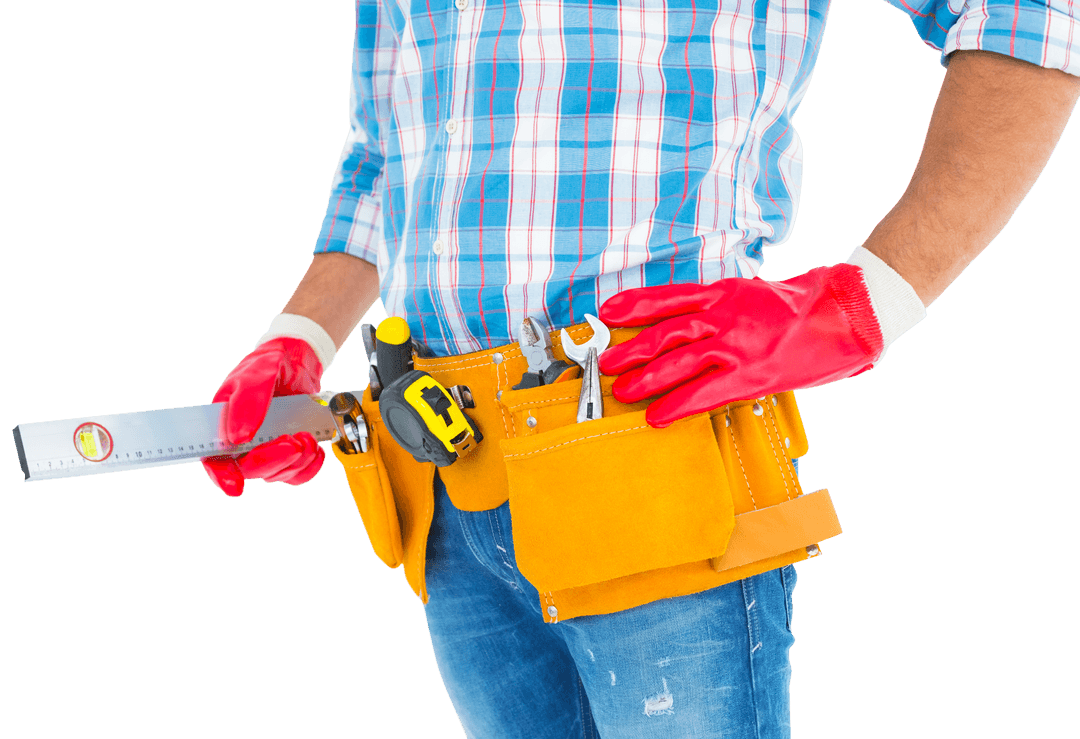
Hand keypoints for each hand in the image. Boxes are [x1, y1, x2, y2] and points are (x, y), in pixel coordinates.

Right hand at [201, 337, 325, 496]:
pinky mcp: (289, 453)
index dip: (221, 476)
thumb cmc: (267, 366)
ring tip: (307, 435)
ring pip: (276, 473)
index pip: (214, 459)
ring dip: (296, 460)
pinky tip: (315, 449)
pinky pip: (298, 474)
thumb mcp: (255, 375)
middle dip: (272, 460)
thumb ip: (246, 402)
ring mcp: (266, 449)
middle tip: (293, 441)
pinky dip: (310, 466)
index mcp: (223, 425)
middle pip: (249, 469)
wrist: (296, 363)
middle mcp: (242, 442)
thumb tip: (237, 438)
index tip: (235, 486)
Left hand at [597, 265, 884, 427]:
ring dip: (644, 378)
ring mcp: (736, 344)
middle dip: (630, 350)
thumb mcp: (751, 295)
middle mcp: (724, 314)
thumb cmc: (799, 308)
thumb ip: (718, 307)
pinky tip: (657, 416)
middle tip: (604, 362)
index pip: (668, 296)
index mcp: (724, 292)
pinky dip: (677, 405)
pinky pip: (704, 392)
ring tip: (621, 391)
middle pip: (665, 331)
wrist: (845, 315)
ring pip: (678, 361)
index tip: (607, 312)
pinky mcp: (751, 373)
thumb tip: (685, 324)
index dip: (633, 305)